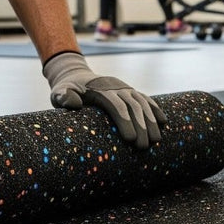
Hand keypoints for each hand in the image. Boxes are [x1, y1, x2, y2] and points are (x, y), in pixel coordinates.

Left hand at [42, 51, 164, 148]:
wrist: (76, 75)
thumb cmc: (66, 90)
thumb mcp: (58, 92)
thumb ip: (63, 96)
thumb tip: (74, 103)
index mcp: (100, 89)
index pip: (116, 106)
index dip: (125, 122)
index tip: (130, 140)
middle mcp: (116, 87)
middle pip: (133, 106)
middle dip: (141, 127)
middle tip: (144, 147)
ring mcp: (125, 88)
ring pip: (143, 103)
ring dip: (152, 122)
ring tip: (156, 141)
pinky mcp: (130, 91)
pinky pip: (146, 99)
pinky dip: (155, 110)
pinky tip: (164, 123)